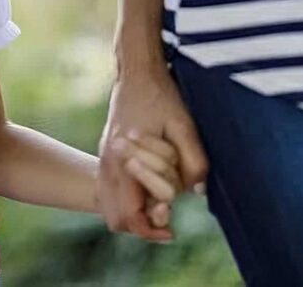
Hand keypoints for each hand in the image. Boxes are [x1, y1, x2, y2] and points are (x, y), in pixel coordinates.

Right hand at [98, 51, 207, 241]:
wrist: (137, 72)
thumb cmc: (160, 96)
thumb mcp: (184, 125)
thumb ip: (194, 160)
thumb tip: (198, 191)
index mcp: (124, 161)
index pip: (130, 216)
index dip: (152, 229)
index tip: (172, 227)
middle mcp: (108, 165)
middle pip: (116, 219)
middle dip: (142, 225)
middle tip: (166, 213)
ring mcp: (104, 160)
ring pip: (110, 208)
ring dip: (133, 214)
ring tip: (158, 204)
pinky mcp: (106, 156)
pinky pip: (108, 192)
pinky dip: (125, 201)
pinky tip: (146, 190)